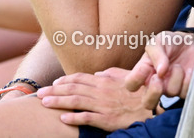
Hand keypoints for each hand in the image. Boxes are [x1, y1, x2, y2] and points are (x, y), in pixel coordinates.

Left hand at [37, 68, 161, 130]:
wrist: (154, 107)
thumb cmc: (141, 92)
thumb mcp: (126, 78)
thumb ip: (111, 74)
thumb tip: (98, 73)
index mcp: (105, 80)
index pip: (80, 78)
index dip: (64, 80)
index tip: (54, 83)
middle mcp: (101, 91)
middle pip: (73, 89)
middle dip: (54, 90)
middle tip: (40, 93)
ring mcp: (103, 105)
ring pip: (75, 102)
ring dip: (58, 102)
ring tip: (44, 103)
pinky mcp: (107, 119)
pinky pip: (87, 118)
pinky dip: (74, 118)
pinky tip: (62, 118)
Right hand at [124, 30, 193, 98]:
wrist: (192, 42)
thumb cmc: (171, 42)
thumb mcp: (160, 40)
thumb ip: (156, 53)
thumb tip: (160, 72)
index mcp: (144, 72)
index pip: (131, 84)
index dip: (135, 79)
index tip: (146, 67)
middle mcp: (156, 84)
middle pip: (147, 103)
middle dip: (153, 92)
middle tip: (158, 78)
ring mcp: (171, 89)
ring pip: (170, 92)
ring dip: (176, 76)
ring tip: (178, 65)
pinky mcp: (185, 91)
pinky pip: (185, 92)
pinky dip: (188, 79)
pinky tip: (189, 70)